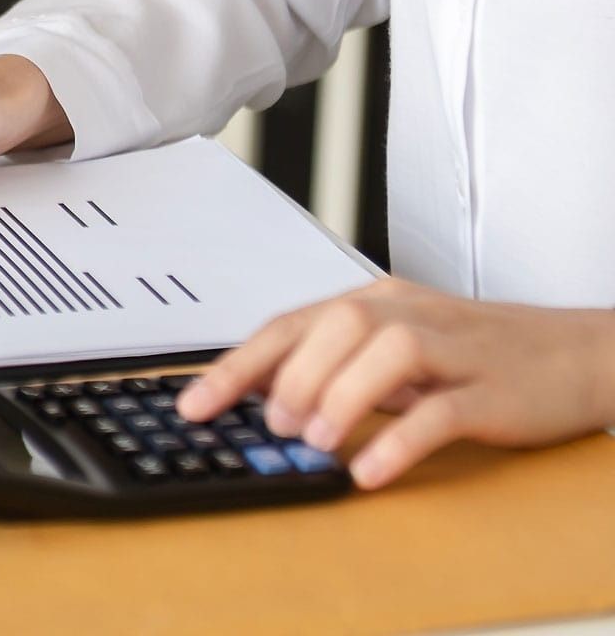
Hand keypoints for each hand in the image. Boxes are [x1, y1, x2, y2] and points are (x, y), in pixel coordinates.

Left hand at [178, 279, 614, 488]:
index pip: (291, 323)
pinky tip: (370, 469)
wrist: (582, 354)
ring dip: (341, 396)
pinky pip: (443, 409)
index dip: (237, 365)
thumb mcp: (397, 351)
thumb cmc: (480, 355)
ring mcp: (455, 348)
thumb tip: (263, 401)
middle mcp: (409, 313)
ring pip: (386, 351)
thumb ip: (337, 366)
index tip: (194, 406)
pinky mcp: (494, 389)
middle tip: (276, 425)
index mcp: (377, 301)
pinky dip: (400, 440)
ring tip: (318, 441)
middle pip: (337, 324)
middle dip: (292, 377)